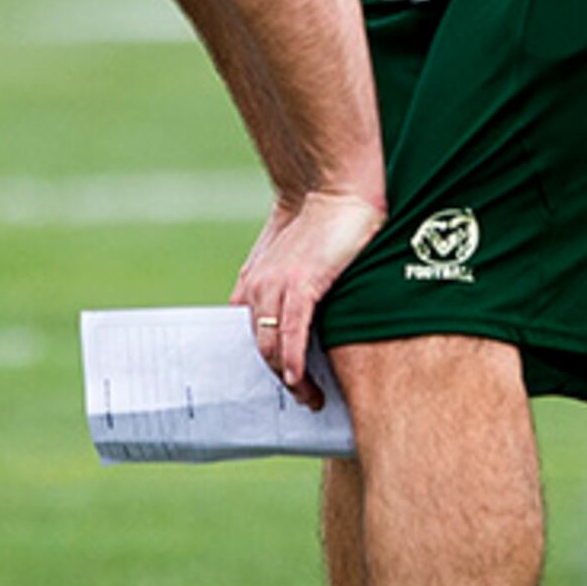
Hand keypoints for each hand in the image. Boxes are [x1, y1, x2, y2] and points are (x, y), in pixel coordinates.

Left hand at [234, 186, 387, 404]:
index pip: (249, 334)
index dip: (265, 362)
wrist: (336, 187)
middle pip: (259, 348)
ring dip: (290, 380)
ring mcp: (276, 287)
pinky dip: (293, 360)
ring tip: (310, 397)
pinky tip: (300, 379)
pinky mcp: (300, 284)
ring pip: (271, 347)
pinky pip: (290, 333)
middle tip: (303, 398)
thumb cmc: (324, 217)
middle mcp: (258, 287)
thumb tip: (300, 314)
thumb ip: (291, 280)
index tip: (284, 383)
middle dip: (278, 380)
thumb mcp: (298, 254)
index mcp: (255, 282)